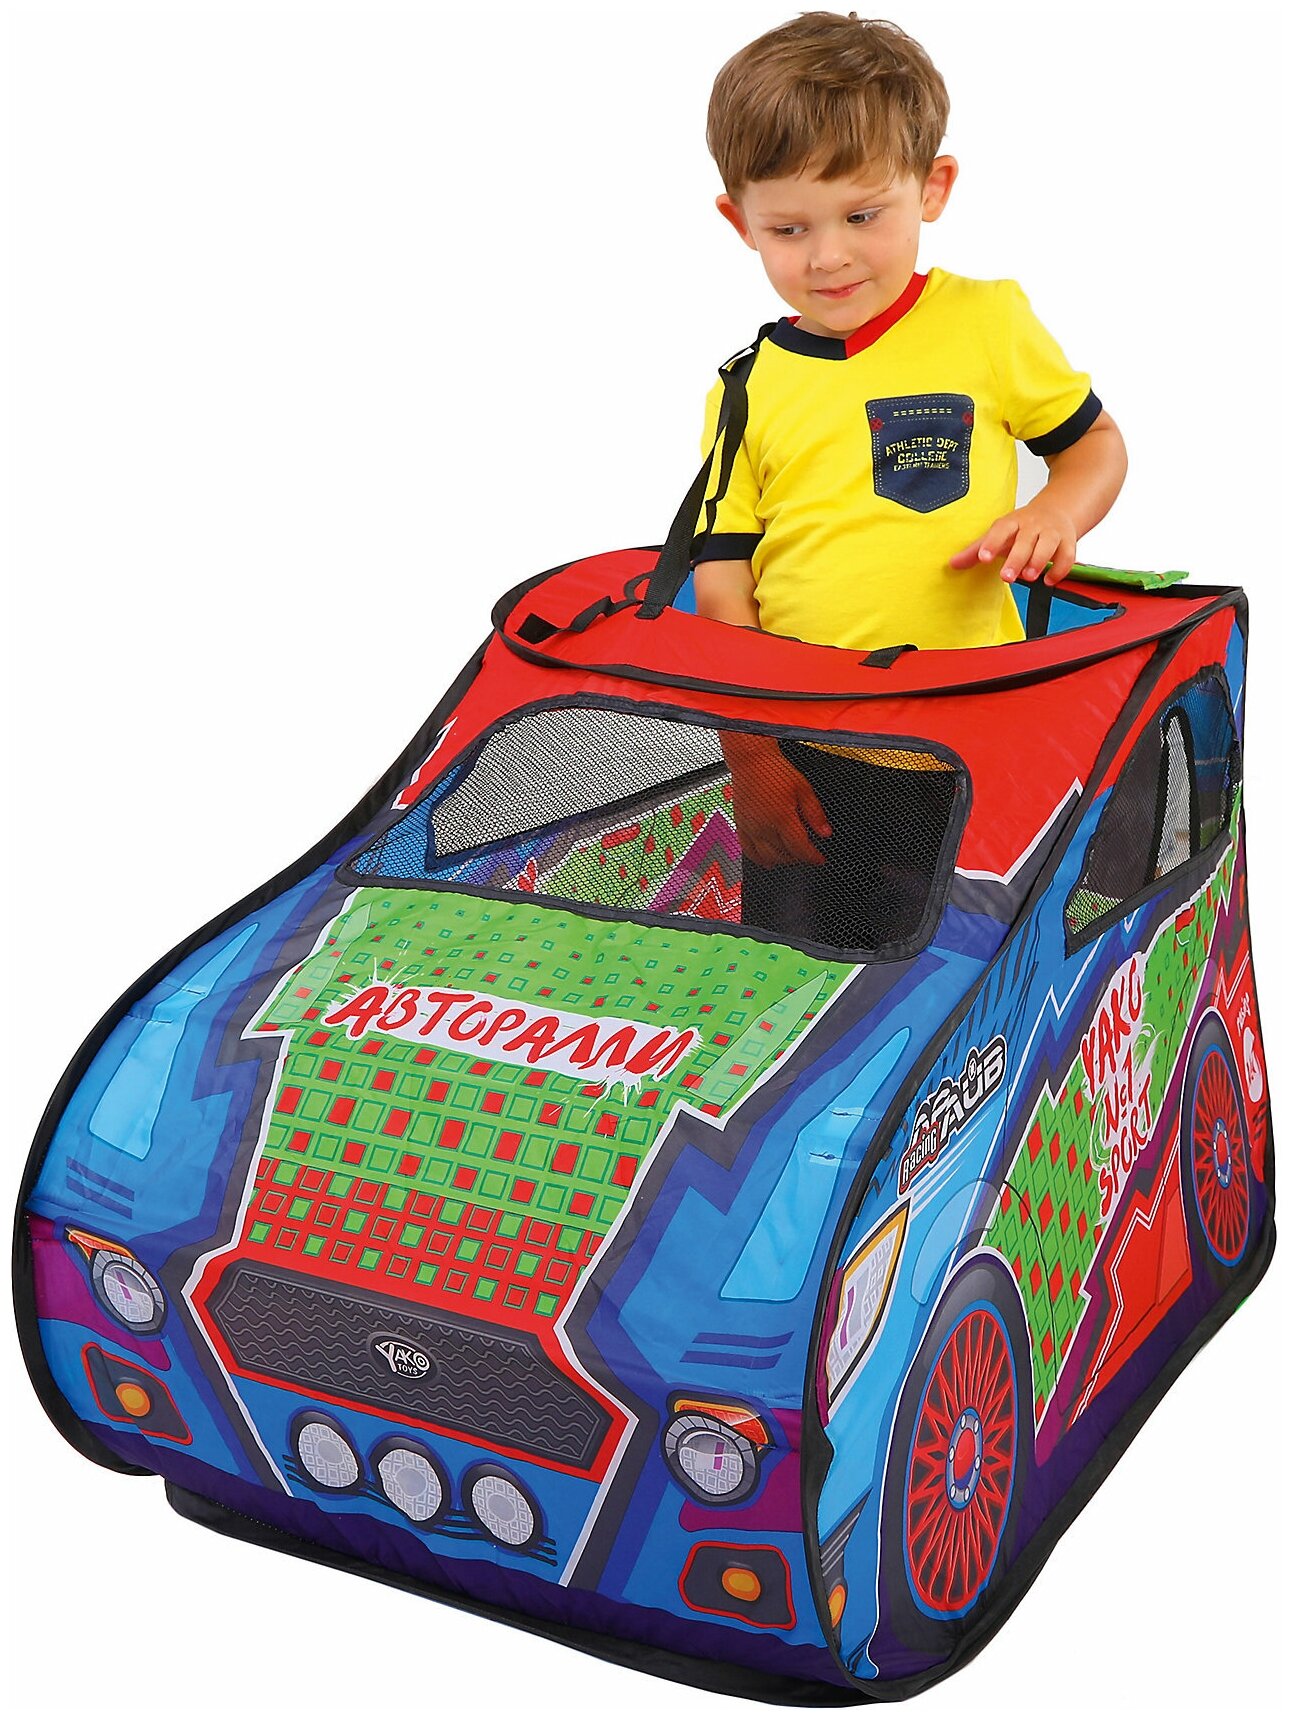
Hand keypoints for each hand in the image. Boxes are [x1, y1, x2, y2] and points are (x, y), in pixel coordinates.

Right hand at [722, 733, 831, 866]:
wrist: (751, 761)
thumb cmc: (775, 771)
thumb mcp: (804, 789)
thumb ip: (815, 814)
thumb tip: (825, 833)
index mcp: (782, 817)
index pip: (800, 848)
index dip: (812, 857)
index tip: (820, 859)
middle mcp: (764, 826)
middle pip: (784, 854)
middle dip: (798, 858)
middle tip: (808, 854)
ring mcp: (750, 828)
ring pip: (766, 856)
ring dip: (781, 861)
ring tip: (791, 857)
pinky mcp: (740, 826)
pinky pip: (748, 851)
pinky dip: (758, 859)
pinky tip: (767, 862)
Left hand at [949, 499, 1077, 585]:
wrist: (1058, 509)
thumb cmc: (1023, 527)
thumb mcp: (999, 534)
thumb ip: (976, 551)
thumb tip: (952, 564)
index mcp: (1013, 522)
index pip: (1001, 529)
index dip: (991, 543)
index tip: (983, 558)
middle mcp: (1033, 525)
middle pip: (1025, 540)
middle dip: (1016, 559)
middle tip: (1006, 577)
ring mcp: (1052, 532)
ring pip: (1048, 545)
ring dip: (1039, 561)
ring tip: (1029, 577)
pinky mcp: (1068, 542)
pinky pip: (1068, 556)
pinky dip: (1060, 569)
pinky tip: (1049, 580)